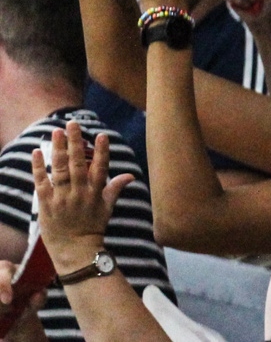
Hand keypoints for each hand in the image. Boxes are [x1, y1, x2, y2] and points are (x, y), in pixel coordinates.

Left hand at [29, 123, 131, 276]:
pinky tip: (37, 152)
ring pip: (60, 170)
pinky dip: (38, 167)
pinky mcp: (46, 204)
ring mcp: (62, 198)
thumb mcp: (107, 208)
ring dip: (58, 149)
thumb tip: (130, 175)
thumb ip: (115, 188)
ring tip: (56, 132)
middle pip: (78, 164)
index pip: (100, 168)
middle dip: (75, 142)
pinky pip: (41, 183)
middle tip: (71, 124)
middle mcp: (79, 193)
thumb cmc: (92, 228)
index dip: (102, 151)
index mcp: (95, 193)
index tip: (101, 135)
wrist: (73, 250)